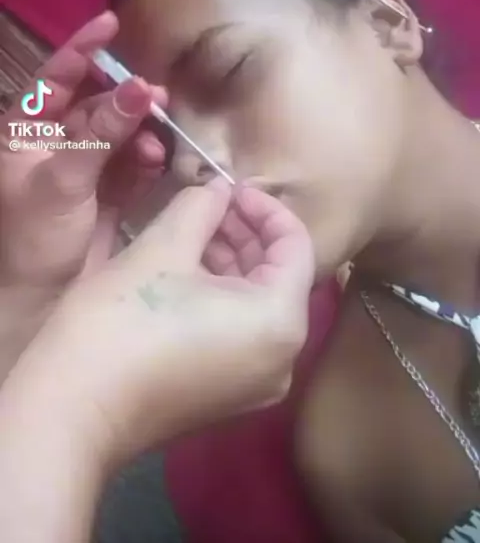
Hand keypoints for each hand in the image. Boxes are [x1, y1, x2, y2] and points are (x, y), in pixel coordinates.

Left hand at [0, 12, 165, 380]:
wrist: (42, 302)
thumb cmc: (33, 238)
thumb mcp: (63, 180)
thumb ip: (103, 132)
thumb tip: (141, 88)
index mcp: (27, 130)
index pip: (55, 78)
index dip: (82, 49)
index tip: (111, 23)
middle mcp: (56, 142)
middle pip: (98, 103)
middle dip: (127, 99)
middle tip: (157, 97)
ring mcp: (85, 166)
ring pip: (122, 132)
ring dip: (143, 132)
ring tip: (159, 143)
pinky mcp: (110, 191)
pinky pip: (135, 162)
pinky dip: (148, 160)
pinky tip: (159, 162)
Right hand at [12, 179, 314, 471]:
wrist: (71, 410)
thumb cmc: (124, 320)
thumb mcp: (164, 247)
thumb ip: (202, 206)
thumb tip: (219, 187)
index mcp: (281, 322)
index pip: (296, 245)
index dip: (264, 207)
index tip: (228, 186)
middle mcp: (283, 359)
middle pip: (279, 276)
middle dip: (245, 233)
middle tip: (207, 202)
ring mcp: (255, 385)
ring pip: (257, 304)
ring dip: (231, 261)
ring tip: (193, 230)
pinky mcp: (226, 397)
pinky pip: (240, 332)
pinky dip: (221, 296)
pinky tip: (186, 269)